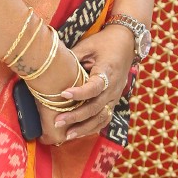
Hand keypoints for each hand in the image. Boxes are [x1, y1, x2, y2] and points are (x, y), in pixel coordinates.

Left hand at [35, 24, 135, 146]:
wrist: (127, 42)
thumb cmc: (104, 42)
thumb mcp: (88, 45)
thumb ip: (72, 57)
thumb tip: (50, 66)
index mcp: (108, 72)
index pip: (94, 87)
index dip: (80, 93)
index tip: (63, 93)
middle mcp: (113, 88)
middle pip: (96, 107)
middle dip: (76, 117)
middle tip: (58, 122)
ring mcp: (114, 97)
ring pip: (101, 118)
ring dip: (84, 128)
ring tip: (66, 135)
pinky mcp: (113, 102)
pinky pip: (104, 119)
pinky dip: (92, 128)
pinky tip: (77, 134)